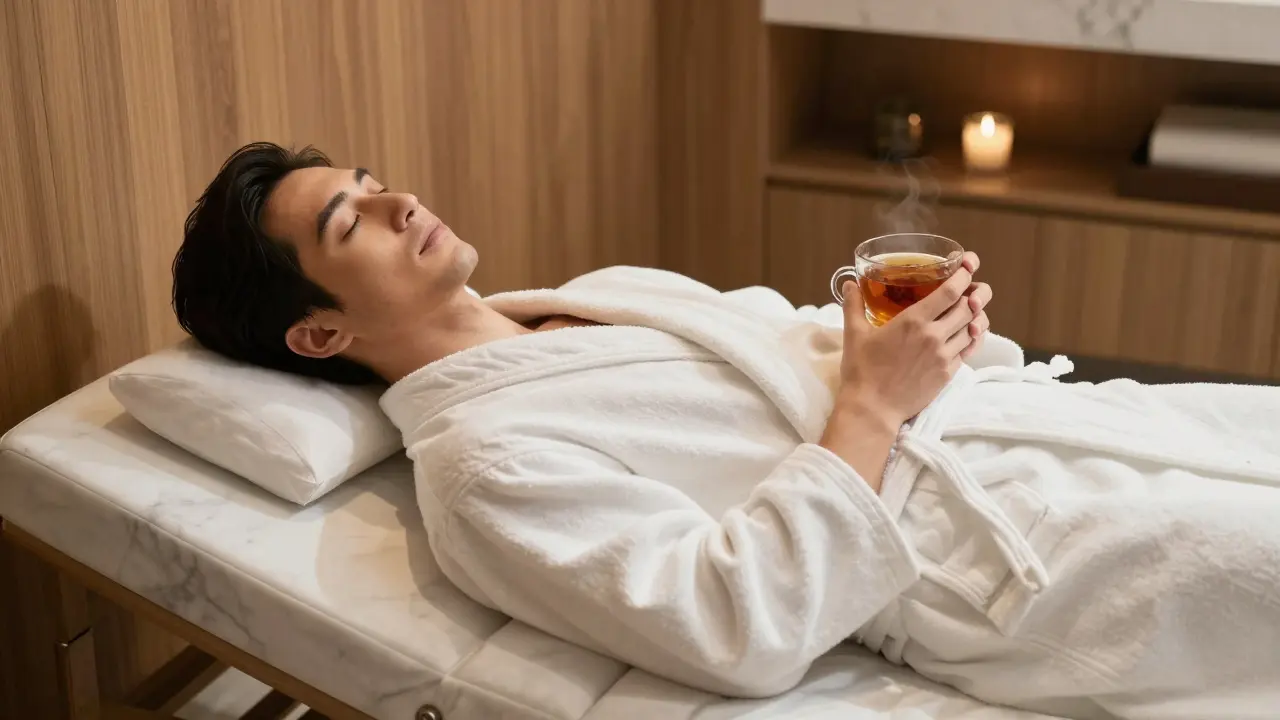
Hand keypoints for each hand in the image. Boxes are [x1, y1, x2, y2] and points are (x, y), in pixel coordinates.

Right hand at [836, 253, 991, 423]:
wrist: (873, 409)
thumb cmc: (862, 371)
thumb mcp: (854, 334)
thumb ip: (854, 305)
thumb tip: (850, 284)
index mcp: (913, 321)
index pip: (950, 291)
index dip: (964, 274)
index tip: (967, 265)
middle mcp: (934, 336)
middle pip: (969, 307)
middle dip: (977, 293)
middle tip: (974, 287)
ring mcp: (944, 356)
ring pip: (974, 328)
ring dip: (978, 315)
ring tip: (973, 309)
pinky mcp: (948, 374)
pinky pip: (970, 350)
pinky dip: (974, 337)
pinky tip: (970, 333)